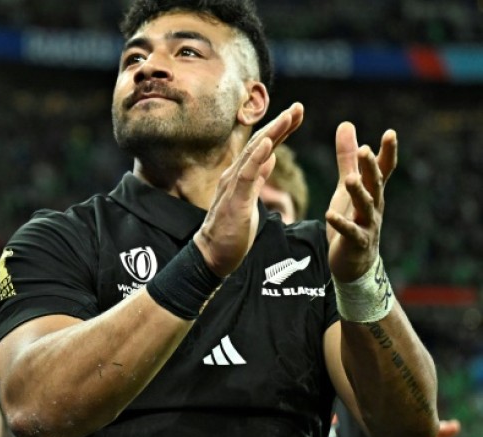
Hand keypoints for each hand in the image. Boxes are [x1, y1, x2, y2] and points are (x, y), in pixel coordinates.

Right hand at [195, 103, 303, 276]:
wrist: (212, 255)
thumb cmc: (231, 232)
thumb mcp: (250, 201)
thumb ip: (257, 179)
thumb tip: (270, 158)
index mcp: (241, 176)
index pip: (263, 148)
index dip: (280, 130)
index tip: (296, 115)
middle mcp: (234, 175)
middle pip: (259, 144)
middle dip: (280, 124)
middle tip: (299, 107)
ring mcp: (232, 186)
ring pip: (253, 154)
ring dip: (272, 133)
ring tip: (288, 116)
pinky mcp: (234, 200)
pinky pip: (246, 175)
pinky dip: (257, 157)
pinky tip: (268, 144)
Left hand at [325, 123, 396, 281]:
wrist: (353, 261)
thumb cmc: (352, 218)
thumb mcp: (347, 185)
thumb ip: (347, 157)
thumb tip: (346, 124)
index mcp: (372, 191)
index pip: (383, 169)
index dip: (388, 152)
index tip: (390, 133)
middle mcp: (374, 206)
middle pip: (374, 184)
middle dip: (370, 168)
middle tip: (365, 150)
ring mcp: (368, 225)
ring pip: (365, 207)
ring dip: (358, 193)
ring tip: (349, 179)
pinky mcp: (356, 243)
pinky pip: (350, 233)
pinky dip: (341, 224)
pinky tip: (329, 216)